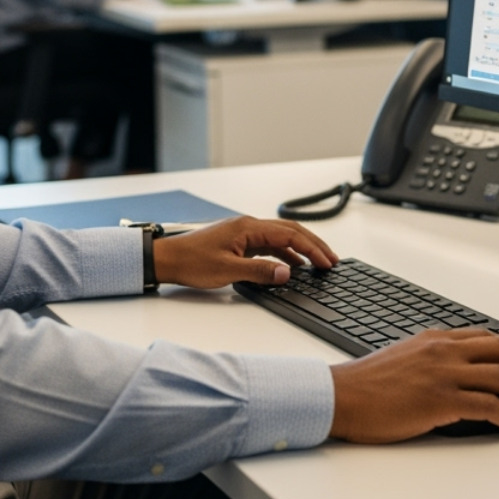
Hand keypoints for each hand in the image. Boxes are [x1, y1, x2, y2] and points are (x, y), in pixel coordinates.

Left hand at [151, 215, 338, 288]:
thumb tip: (288, 272)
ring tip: (318, 263)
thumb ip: (260, 271)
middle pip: (290, 232)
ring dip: (301, 249)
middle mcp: (249, 226)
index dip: (311, 249)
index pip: (289, 235)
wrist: (167, 259)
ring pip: (281, 238)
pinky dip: (285, 254)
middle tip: (332, 260)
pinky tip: (292, 266)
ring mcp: (244, 234)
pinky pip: (270, 245)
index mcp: (248, 228)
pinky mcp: (239, 242)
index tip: (327, 262)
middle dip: (313, 245)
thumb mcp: (227, 271)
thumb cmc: (191, 262)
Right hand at [329, 329, 498, 441]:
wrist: (340, 395)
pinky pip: (489, 407)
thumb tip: (459, 379)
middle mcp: (445, 351)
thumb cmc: (366, 384)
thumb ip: (433, 361)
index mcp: (436, 339)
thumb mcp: (404, 359)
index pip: (487, 337)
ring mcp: (444, 374)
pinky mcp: (441, 400)